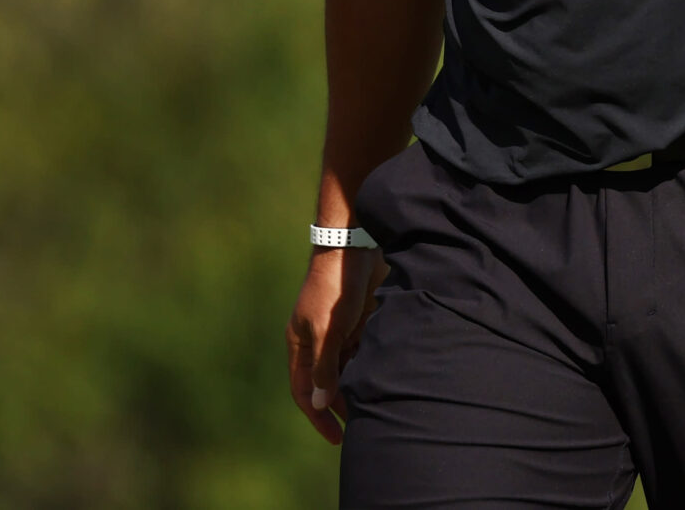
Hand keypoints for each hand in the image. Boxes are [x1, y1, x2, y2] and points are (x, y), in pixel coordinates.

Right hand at [286, 246, 385, 443]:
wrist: (354, 246)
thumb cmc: (335, 286)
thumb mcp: (329, 328)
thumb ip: (324, 365)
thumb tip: (318, 403)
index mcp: (300, 344)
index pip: (304, 391)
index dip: (318, 417)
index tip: (337, 438)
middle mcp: (317, 341)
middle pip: (326, 383)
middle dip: (340, 406)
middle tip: (361, 427)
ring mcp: (337, 331)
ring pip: (346, 369)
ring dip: (357, 387)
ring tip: (376, 407)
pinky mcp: (357, 320)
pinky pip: (362, 351)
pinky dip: (369, 365)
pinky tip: (384, 377)